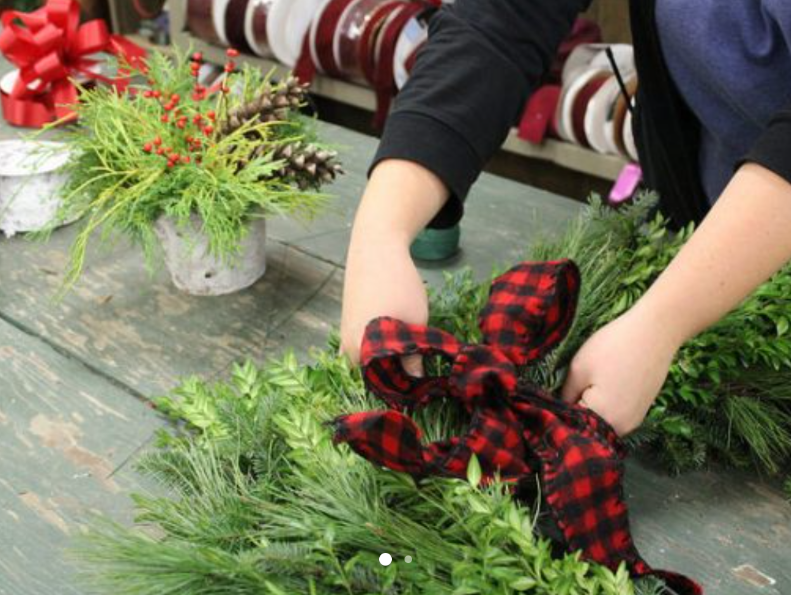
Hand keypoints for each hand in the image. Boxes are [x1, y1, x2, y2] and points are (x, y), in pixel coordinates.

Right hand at [339, 159, 449, 375]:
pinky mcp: (346, 327)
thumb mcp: (414, 322)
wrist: (375, 248)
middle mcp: (346, 349)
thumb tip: (417, 382)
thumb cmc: (398, 285)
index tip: (424, 389)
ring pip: (366, 364)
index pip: (382, 386)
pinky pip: (361, 351)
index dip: (404, 389)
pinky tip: (394, 347)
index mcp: (361, 352)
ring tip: (410, 359)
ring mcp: (344, 338)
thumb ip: (413, 356)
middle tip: (421, 375)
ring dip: (386, 365)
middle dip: (394, 378)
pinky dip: (376, 353)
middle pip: (372, 377)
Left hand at [560, 305, 680, 435]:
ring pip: (601, 422)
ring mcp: (634, 421)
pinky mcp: (641, 411)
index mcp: (603, 418)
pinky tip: (601, 385)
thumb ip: (564, 395)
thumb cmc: (613, 346)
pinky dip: (604, 406)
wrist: (656, 331)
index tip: (547, 401)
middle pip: (587, 428)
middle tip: (564, 392)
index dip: (557, 414)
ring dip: (589, 409)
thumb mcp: (579, 368)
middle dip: (574, 414)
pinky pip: (615, 416)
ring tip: (584, 386)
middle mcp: (622, 428)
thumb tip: (558, 408)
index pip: (571, 426)